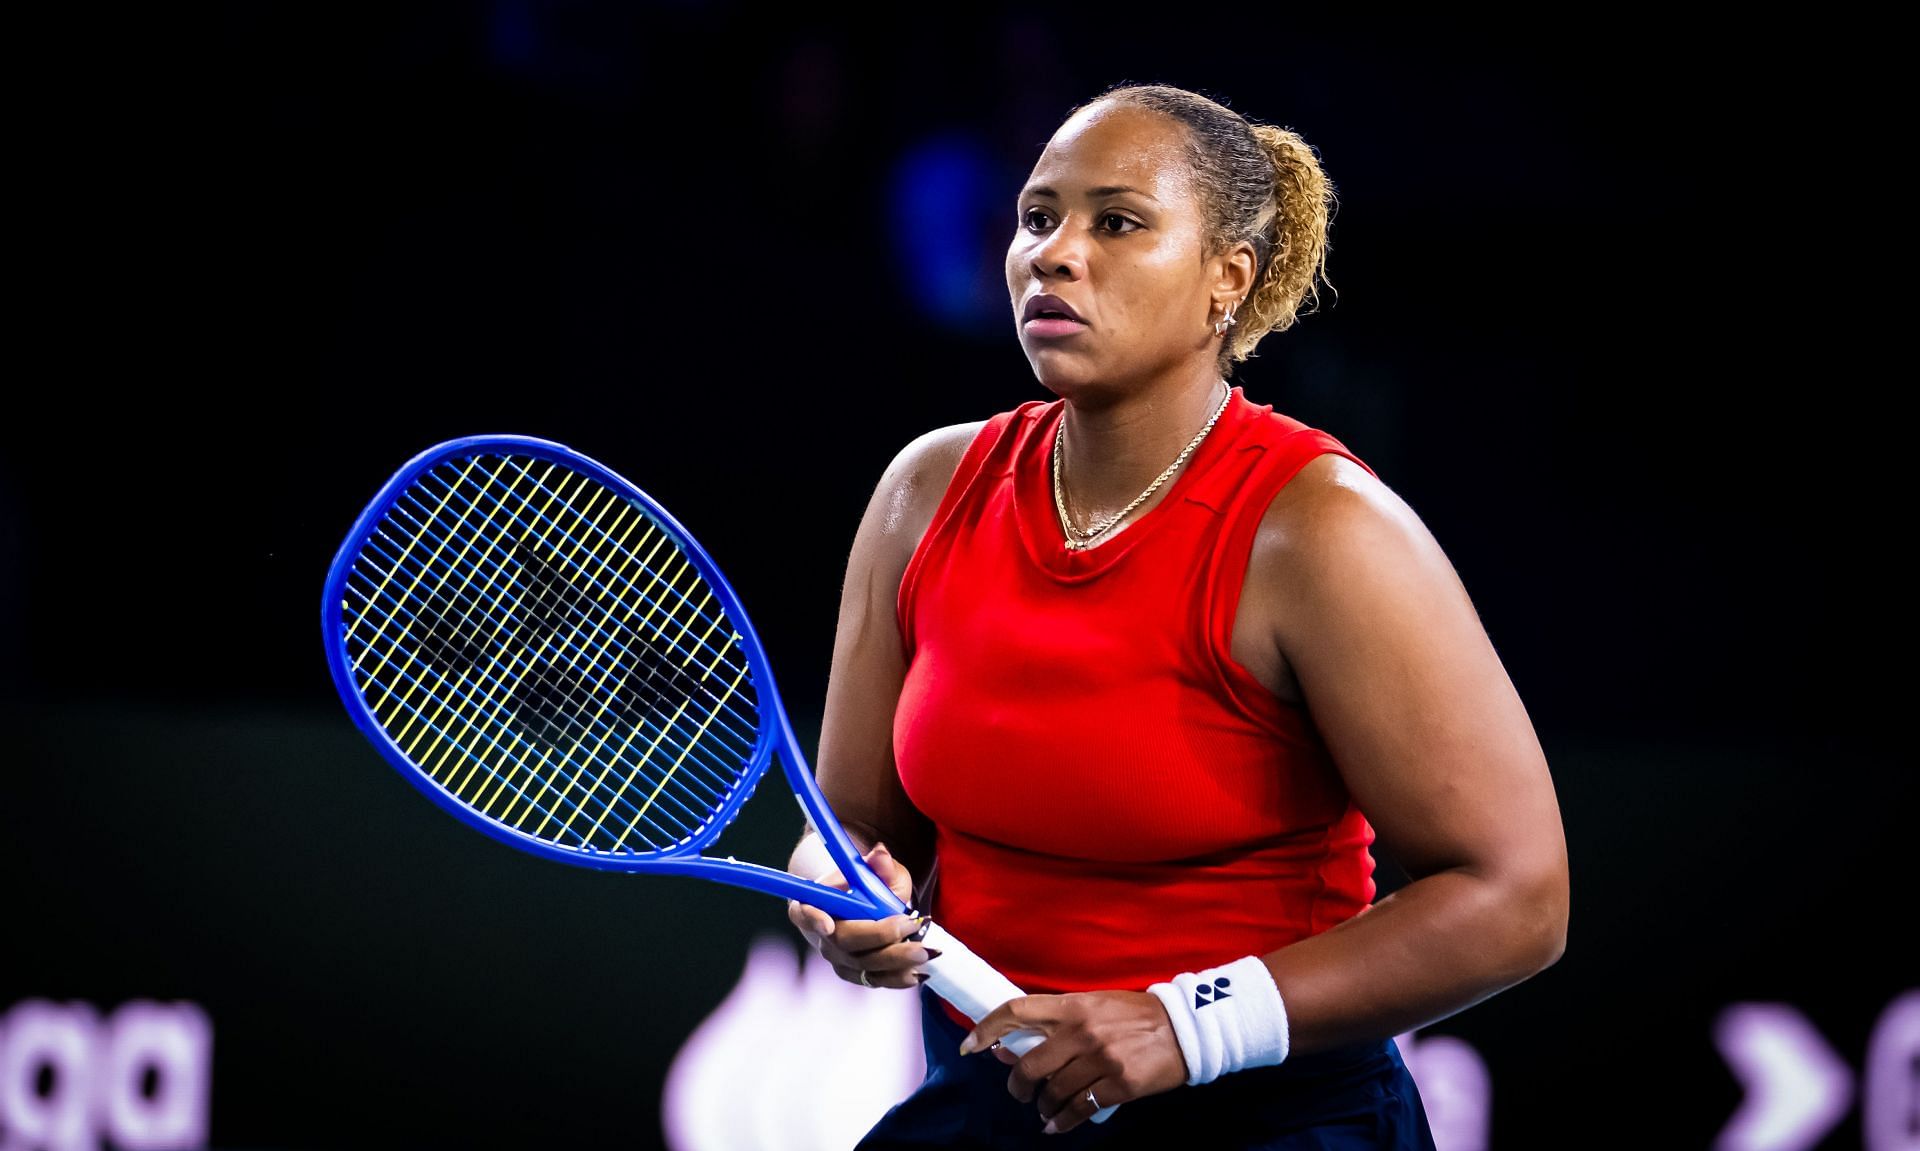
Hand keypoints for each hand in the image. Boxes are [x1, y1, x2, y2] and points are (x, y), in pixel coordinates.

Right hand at [786, 842, 939, 989]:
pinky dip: (898, 978)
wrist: (864, 907)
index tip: (828, 923)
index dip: (812, 919)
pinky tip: (918, 973)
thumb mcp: (875, 869)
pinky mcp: (857, 974)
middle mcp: (822, 936)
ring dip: (895, 960)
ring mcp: (838, 958)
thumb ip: (878, 864)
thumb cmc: (866, 885)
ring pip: (864, 965)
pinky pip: (876, 980)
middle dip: (879, 936)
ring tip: (924, 951)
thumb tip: (880, 854)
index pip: (804, 912)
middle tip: (913, 926)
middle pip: (844, 942)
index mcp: (816, 903)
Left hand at [959, 991, 1189, 1134]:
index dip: (988, 1028)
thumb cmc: (1135, 1015)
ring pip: (1053, 1092)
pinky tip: (1058, 1125)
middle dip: (1018, 1086)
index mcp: (1074, 1005)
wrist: (1185, 1028)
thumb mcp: (1094, 1006)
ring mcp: (1101, 1059)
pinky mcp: (1119, 1085)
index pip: (1018, 1011)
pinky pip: (1079, 1109)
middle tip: (1022, 1093)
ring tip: (1046, 1110)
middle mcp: (1082, 1031)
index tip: (971, 1045)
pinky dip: (1063, 1122)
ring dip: (1044, 1107)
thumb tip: (1012, 1047)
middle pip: (1029, 1066)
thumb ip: (1056, 1024)